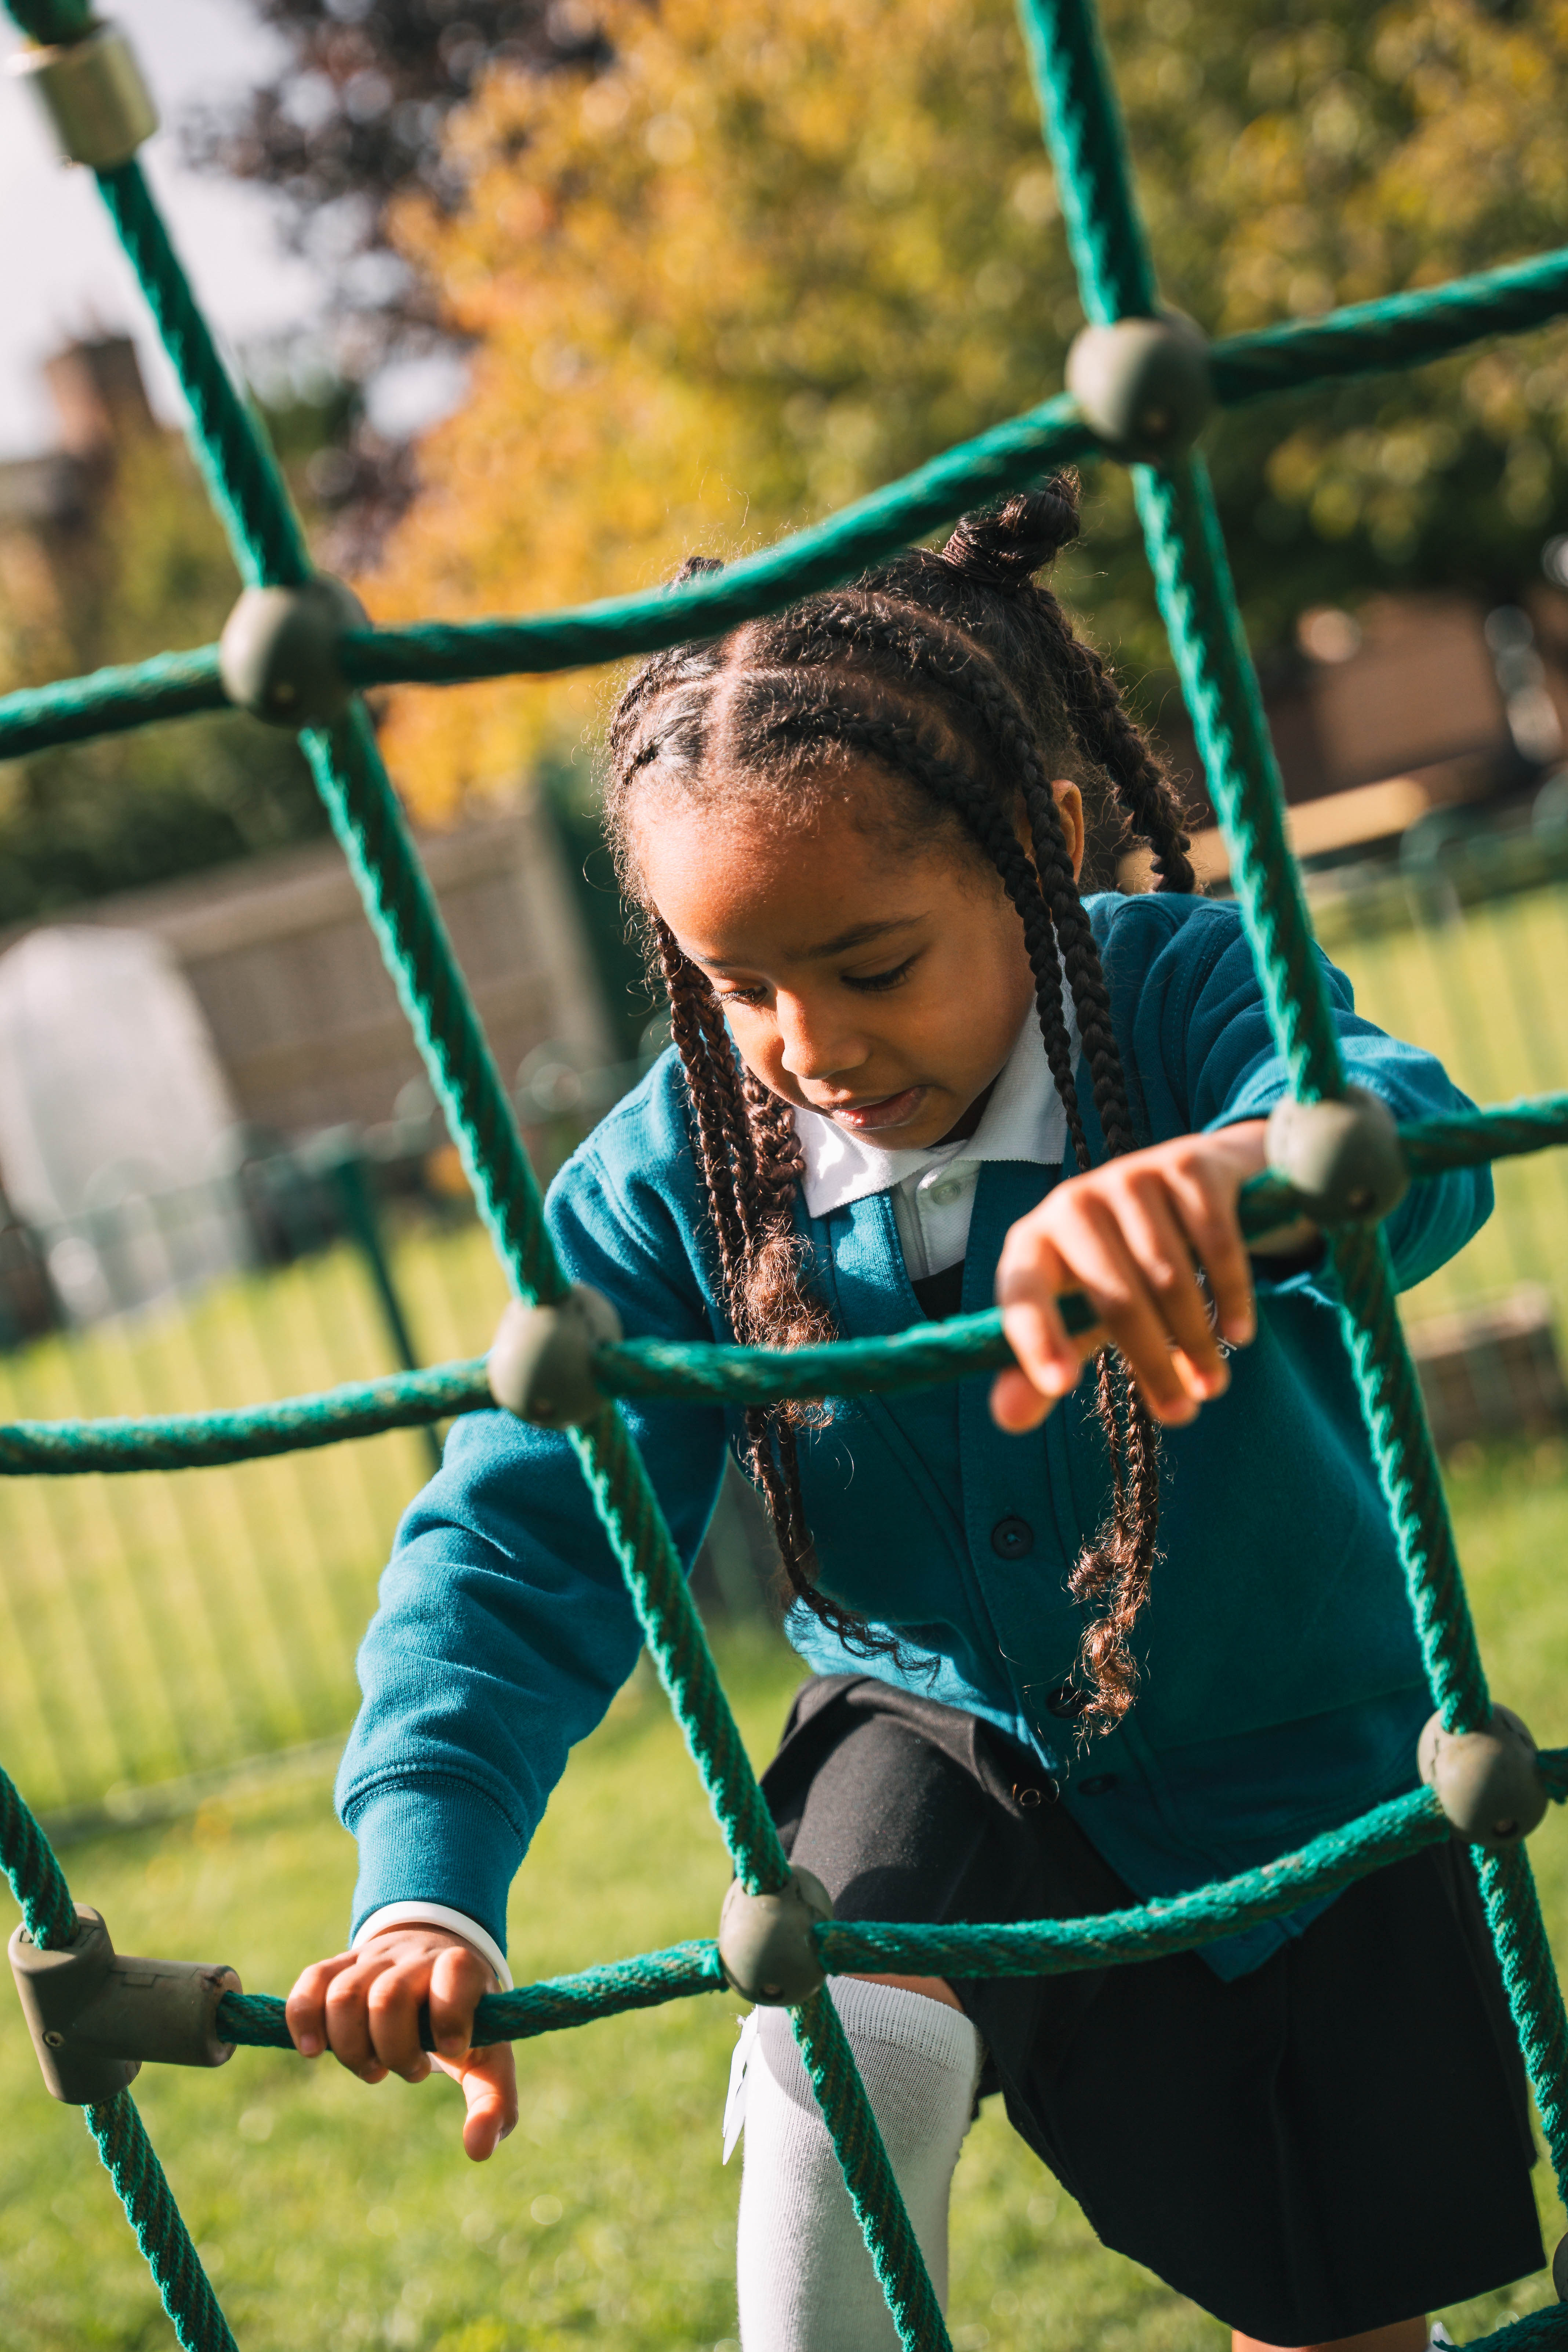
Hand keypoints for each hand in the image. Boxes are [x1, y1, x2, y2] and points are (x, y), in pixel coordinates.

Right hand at [286, 1925, 517, 2159]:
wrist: (438, 1968)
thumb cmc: (466, 2024)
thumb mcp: (489, 2060)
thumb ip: (493, 2104)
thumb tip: (478, 2151)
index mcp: (462, 1970)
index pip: (455, 1971)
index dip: (451, 2013)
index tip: (452, 2049)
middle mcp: (417, 1957)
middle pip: (388, 1997)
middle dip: (394, 2049)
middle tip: (413, 2071)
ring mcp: (375, 1958)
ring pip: (345, 1993)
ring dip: (352, 2046)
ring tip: (373, 2069)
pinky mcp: (340, 1966)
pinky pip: (311, 1982)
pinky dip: (304, 2017)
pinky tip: (313, 2051)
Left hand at [991, 1120, 1301, 1434]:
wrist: (1186, 1181)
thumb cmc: (1117, 1267)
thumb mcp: (1078, 1315)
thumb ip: (1038, 1370)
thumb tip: (1009, 1420)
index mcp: (1033, 1244)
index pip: (1020, 1292)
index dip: (1036, 1338)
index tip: (1061, 1385)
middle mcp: (1073, 1203)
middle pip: (1115, 1298)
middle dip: (1152, 1363)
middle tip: (1181, 1415)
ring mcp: (1130, 1178)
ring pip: (1169, 1277)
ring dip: (1196, 1341)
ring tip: (1212, 1385)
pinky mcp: (1186, 1165)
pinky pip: (1214, 1243)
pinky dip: (1229, 1294)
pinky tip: (1238, 1335)